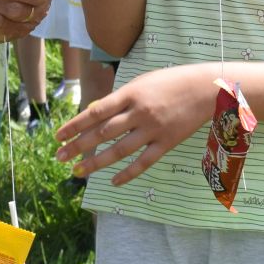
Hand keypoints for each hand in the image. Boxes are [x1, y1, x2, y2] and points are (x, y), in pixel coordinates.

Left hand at [54, 63, 216, 184]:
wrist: (205, 89)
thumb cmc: (170, 82)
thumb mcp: (142, 82)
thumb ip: (120, 98)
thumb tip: (95, 113)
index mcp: (130, 94)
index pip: (95, 112)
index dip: (75, 125)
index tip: (58, 136)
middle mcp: (139, 112)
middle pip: (102, 133)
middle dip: (78, 146)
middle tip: (59, 157)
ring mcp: (153, 129)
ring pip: (119, 150)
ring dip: (97, 162)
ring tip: (78, 171)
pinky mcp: (166, 143)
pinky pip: (144, 162)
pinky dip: (128, 173)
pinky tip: (113, 181)